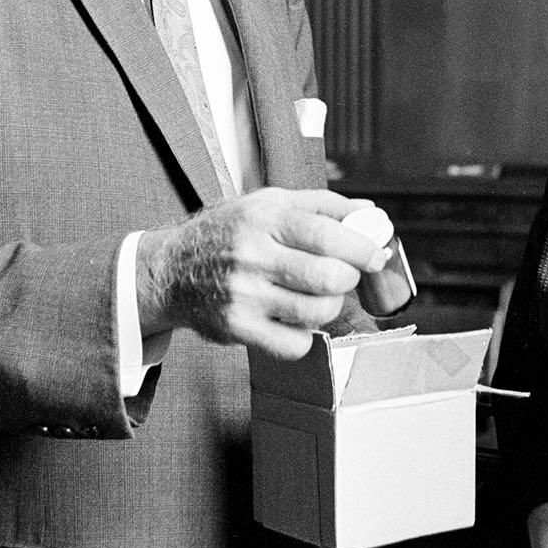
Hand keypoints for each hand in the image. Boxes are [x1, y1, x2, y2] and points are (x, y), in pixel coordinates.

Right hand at [135, 188, 386, 359]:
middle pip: (328, 276)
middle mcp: (252, 255)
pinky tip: (293, 318)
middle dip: (349, 279)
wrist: (170, 269)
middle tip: (344, 275)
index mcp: (264, 218)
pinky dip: (305, 335)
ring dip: (329, 306)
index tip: (376, 255)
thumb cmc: (227, 233)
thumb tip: (370, 215)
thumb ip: (322, 205)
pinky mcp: (237, 328)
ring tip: (316, 295)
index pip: (327, 235)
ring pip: (317, 311)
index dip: (362, 248)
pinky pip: (294, 344)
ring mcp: (243, 294)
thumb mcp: (268, 203)